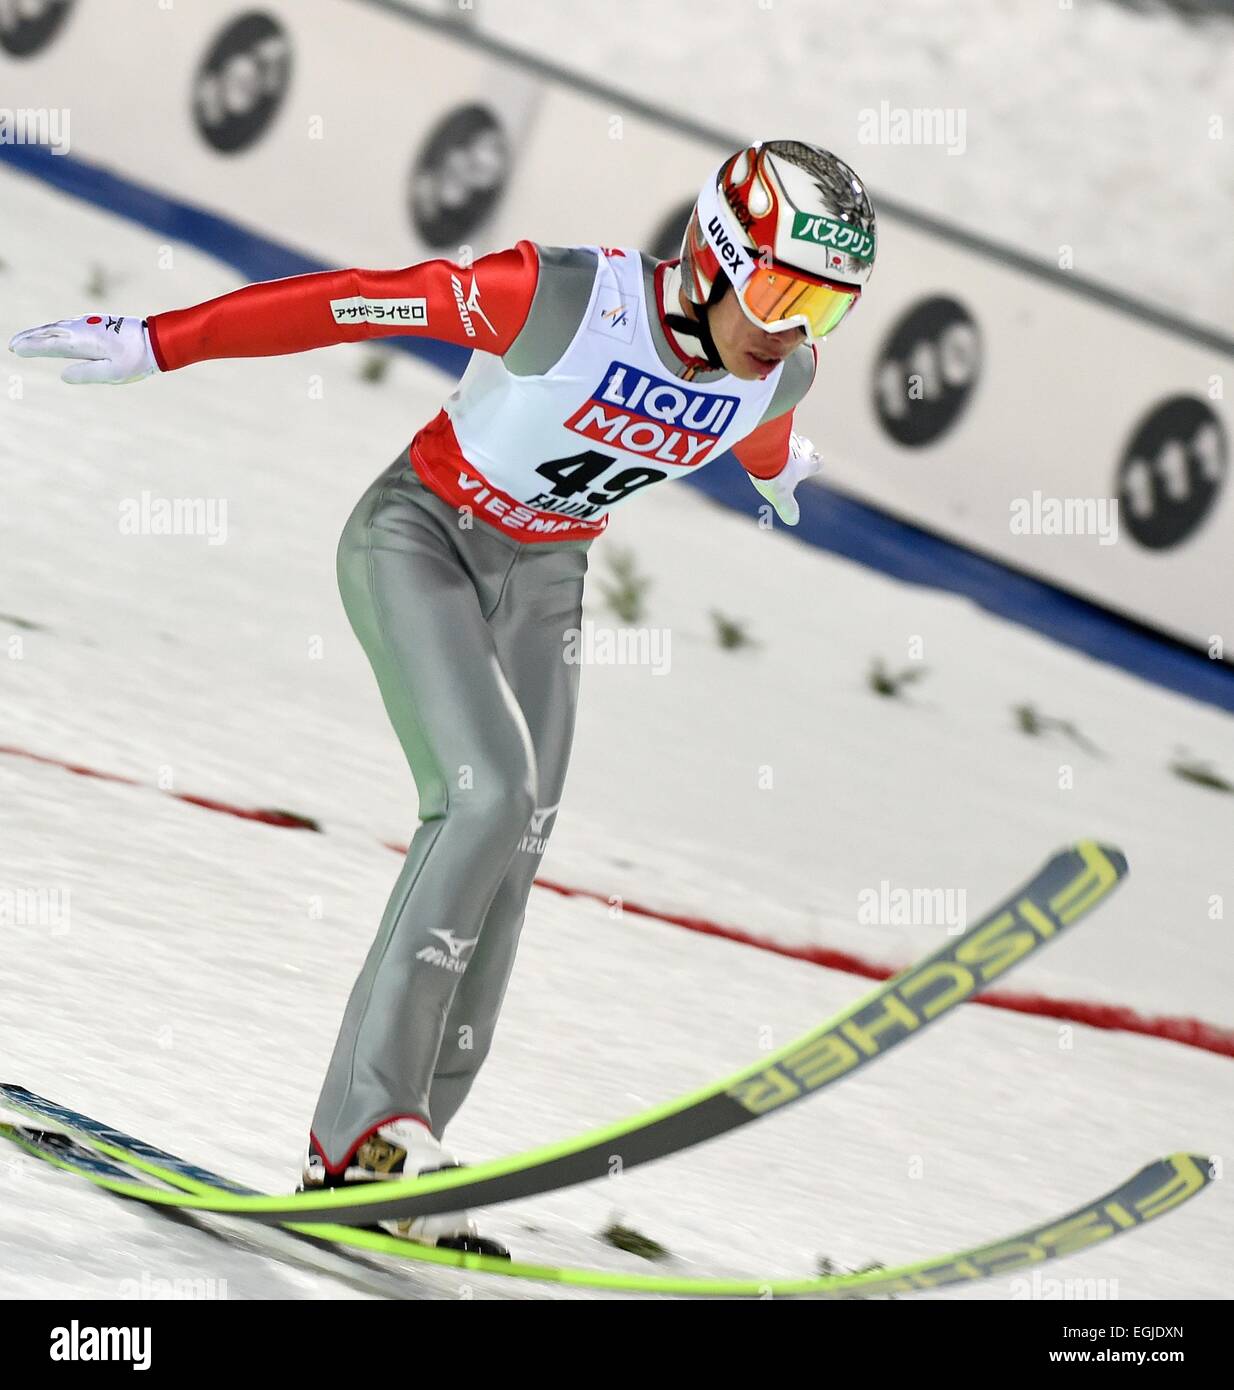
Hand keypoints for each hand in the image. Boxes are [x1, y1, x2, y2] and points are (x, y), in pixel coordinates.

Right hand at [9, 314, 157, 383]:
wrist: (156, 340)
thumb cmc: (136, 360)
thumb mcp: (113, 374)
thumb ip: (87, 373)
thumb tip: (63, 375)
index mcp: (84, 342)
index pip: (51, 344)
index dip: (32, 347)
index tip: (15, 349)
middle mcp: (83, 328)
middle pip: (49, 331)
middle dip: (29, 337)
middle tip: (12, 344)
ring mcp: (90, 323)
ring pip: (59, 326)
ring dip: (41, 331)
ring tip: (26, 338)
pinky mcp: (97, 322)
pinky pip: (69, 324)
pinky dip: (55, 328)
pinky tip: (52, 331)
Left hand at [747, 431, 821, 525]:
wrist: (763, 451)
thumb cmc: (775, 474)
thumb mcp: (781, 496)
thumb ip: (787, 506)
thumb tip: (793, 521)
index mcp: (803, 465)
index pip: (816, 464)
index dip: (817, 463)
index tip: (818, 461)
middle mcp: (797, 449)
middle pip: (806, 445)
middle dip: (805, 447)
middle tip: (802, 449)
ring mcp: (784, 436)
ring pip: (790, 435)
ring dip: (787, 439)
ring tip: (778, 443)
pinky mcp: (770, 428)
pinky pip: (772, 428)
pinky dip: (770, 433)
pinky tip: (761, 436)